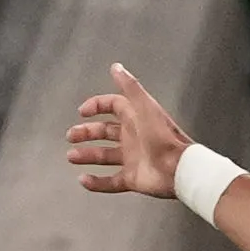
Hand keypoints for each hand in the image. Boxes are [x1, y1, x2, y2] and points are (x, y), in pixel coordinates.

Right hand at [67, 63, 193, 197]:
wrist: (178, 168)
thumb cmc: (163, 137)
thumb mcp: (144, 106)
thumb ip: (130, 87)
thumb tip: (117, 67)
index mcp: (136, 118)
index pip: (113, 106)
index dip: (97, 106)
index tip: (82, 111)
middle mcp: (133, 137)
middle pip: (104, 132)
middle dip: (86, 133)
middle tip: (71, 136)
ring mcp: (133, 159)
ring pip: (104, 156)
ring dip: (87, 155)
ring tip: (72, 156)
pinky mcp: (133, 179)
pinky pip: (110, 182)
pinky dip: (96, 182)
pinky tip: (84, 180)